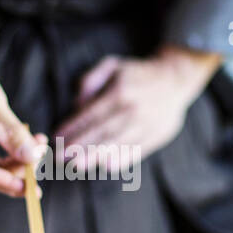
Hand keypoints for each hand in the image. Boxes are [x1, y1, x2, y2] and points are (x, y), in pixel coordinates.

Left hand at [55, 45, 222, 174]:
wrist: (175, 80)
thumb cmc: (137, 74)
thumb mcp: (113, 65)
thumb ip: (91, 80)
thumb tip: (77, 104)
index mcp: (121, 91)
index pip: (91, 114)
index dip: (73, 127)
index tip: (57, 138)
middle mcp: (133, 110)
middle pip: (102, 132)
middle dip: (79, 147)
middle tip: (60, 158)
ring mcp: (146, 125)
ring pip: (117, 144)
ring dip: (95, 156)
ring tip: (76, 166)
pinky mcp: (156, 137)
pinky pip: (136, 151)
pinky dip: (121, 160)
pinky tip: (106, 166)